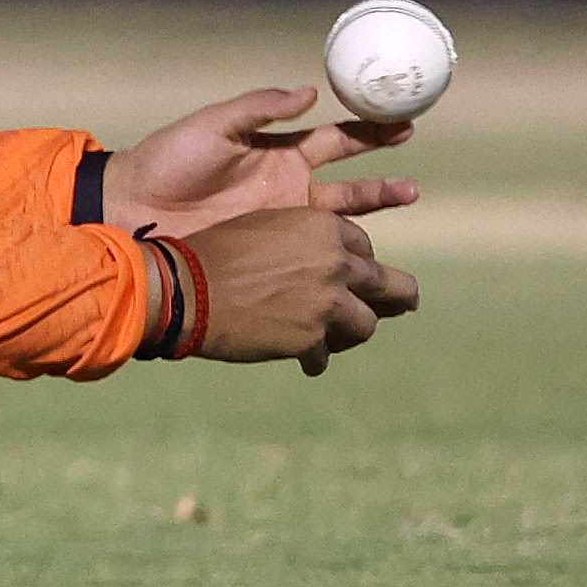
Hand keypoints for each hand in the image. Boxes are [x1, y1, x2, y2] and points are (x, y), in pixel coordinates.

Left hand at [105, 85, 416, 239]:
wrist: (133, 206)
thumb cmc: (167, 160)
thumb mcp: (213, 126)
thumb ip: (259, 108)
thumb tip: (310, 92)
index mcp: (278, 153)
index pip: (335, 140)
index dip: (369, 133)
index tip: (404, 124)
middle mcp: (289, 188)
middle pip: (350, 186)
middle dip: (384, 184)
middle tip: (414, 186)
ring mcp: (283, 221)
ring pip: (341, 222)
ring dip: (373, 218)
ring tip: (405, 209)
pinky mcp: (271, 250)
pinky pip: (314, 255)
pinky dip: (340, 260)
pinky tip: (363, 267)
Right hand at [184, 206, 419, 370]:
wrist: (183, 289)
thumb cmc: (213, 250)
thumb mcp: (265, 227)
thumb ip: (305, 242)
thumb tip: (332, 264)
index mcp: (325, 228)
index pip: (364, 247)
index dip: (357, 261)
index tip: (350, 273)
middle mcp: (335, 263)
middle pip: (392, 285)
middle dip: (397, 297)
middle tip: (403, 305)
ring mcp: (327, 304)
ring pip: (367, 325)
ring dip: (350, 331)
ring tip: (333, 338)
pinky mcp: (312, 340)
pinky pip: (326, 355)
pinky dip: (313, 358)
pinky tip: (301, 359)